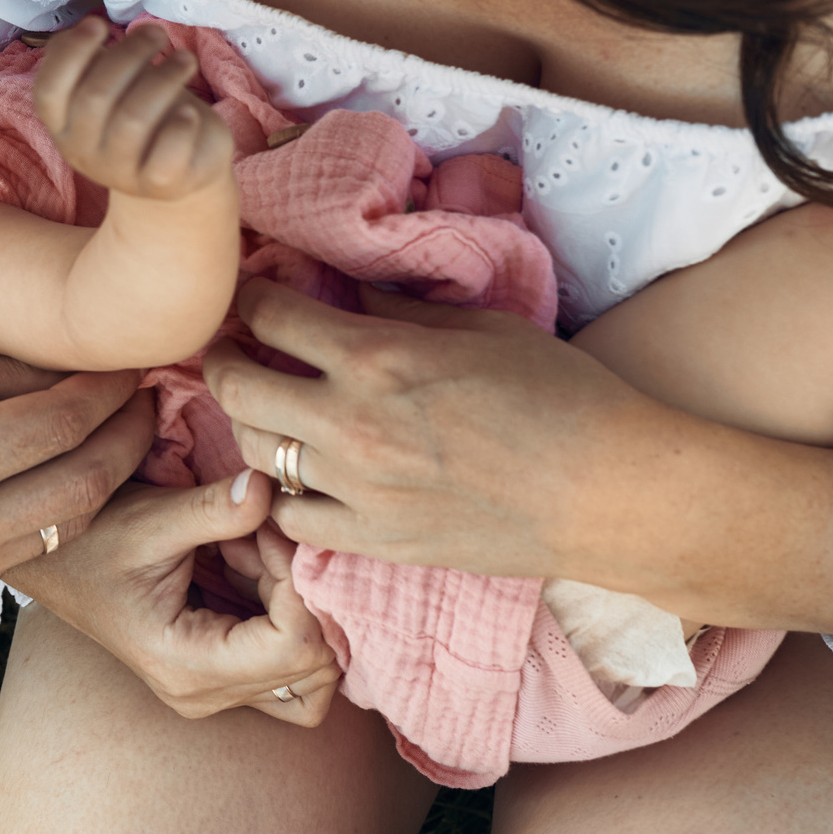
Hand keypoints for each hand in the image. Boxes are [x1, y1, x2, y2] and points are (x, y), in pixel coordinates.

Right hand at [0, 342, 157, 612]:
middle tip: (150, 405)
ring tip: (117, 442)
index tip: (135, 364)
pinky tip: (58, 482)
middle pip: (87, 486)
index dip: (113, 389)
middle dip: (131, 441)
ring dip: (101, 484)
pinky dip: (49, 515)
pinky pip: (21, 554)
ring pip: (64, 528)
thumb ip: (6, 368)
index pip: (66, 420)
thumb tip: (87, 366)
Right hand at [12, 472, 339, 724]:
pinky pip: (290, 662)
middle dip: (302, 592)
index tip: (268, 529)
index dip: (298, 583)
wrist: (55, 564)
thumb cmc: (91, 542)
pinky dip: (290, 614)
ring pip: (312, 674)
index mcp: (188, 666)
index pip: (294, 646)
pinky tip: (252, 565)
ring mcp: (217, 690)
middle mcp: (207, 693)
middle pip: (314, 666)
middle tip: (262, 537)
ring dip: (300, 607)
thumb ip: (215, 509)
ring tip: (256, 554)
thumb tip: (271, 488)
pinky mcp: (224, 675)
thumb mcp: (149, 520)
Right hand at [33, 21, 233, 201]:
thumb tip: (80, 30)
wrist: (180, 168)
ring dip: (164, 78)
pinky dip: (181, 127)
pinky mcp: (159, 184)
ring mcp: (119, 173)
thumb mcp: (108, 83)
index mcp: (62, 124)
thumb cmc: (140, 110)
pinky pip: (166, 153)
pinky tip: (191, 113)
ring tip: (186, 60)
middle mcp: (82, 152)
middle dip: (130, 54)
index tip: (99, 24)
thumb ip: (86, 59)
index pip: (48, 91)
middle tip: (157, 33)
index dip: (71, 53)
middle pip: (95, 96)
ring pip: (133, 119)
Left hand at [203, 282, 665, 586]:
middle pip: (236, 384)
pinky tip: (302, 478)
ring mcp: (357, 491)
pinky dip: (285, 497)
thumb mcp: (478, 327)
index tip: (252, 293)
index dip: (250, 295)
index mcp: (375, 357)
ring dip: (252, 424)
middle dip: (222, 357)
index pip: (269, 313)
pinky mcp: (375, 543)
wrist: (610, 492)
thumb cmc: (561, 394)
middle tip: (232, 348)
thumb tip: (340, 291)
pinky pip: (290, 521)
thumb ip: (396, 311)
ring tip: (268, 409)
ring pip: (255, 453)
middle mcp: (350, 424)